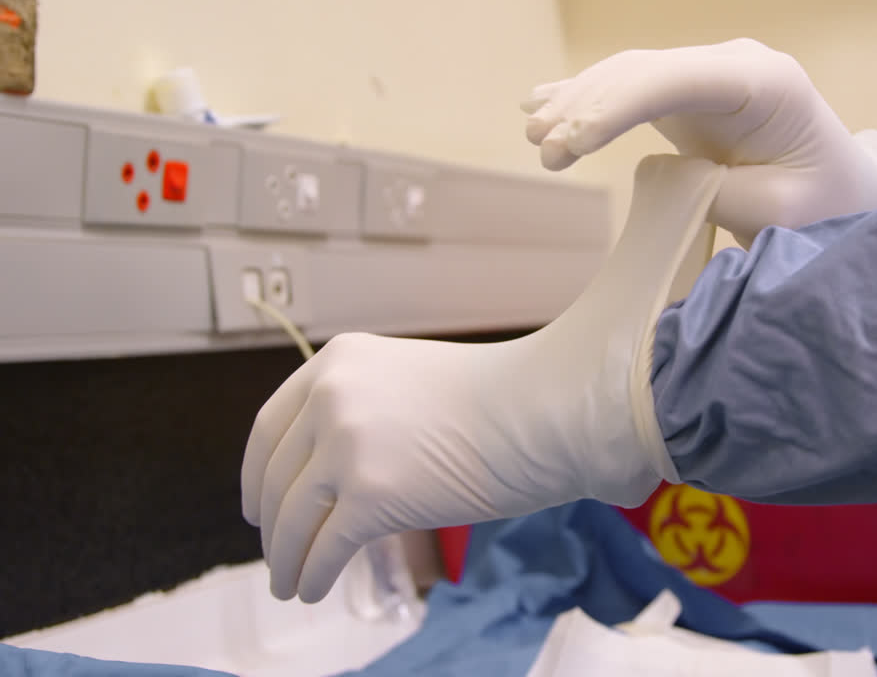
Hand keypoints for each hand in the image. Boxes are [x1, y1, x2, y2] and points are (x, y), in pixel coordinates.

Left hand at [241, 155, 725, 602]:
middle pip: (276, 476)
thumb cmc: (503, 399)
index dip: (257, 474)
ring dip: (286, 558)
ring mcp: (346, 445)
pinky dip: (312, 573)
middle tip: (274, 550)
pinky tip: (312, 588)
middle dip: (270, 523)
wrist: (548, 408)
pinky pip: (323, 547)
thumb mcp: (412, 385)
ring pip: (293, 518)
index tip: (257, 504)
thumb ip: (367, 414)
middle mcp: (331, 397)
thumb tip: (336, 473)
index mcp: (338, 361)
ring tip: (290, 583)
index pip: (271, 426)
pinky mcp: (368, 495)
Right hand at [524, 38, 876, 245]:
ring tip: (534, 136)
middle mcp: (734, 66)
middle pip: (645, 70)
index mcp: (768, 83)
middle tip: (545, 151)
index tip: (574, 140)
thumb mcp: (780, 211)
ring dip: (578, 103)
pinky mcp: (690, 97)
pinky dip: (588, 97)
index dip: (619, 104)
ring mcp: (709, 77)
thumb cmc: (825, 206)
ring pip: (630, 75)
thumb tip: (660, 174)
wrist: (845, 192)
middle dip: (588, 106)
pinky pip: (632, 89)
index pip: (679, 77)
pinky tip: (539, 102)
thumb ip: (720, 190)